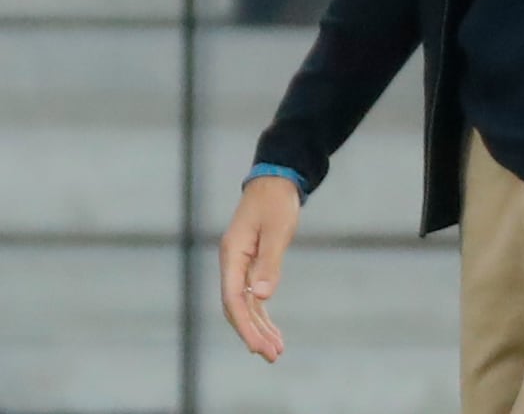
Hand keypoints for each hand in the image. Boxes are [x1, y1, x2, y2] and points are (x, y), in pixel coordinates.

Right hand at [219, 176, 300, 361]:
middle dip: (253, 333)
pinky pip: (253, 297)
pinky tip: (273, 332)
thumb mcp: (277, 230)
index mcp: (232, 255)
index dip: (245, 324)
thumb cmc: (276, 202)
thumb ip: (269, 263)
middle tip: (272, 355)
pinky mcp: (252, 266)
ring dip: (259, 328)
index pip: (233, 299)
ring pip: (245, 306)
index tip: (258, 346)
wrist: (275, 182)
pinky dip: (263, 315)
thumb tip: (261, 297)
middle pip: (237, 307)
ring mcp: (240, 267)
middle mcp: (232, 264)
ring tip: (275, 352)